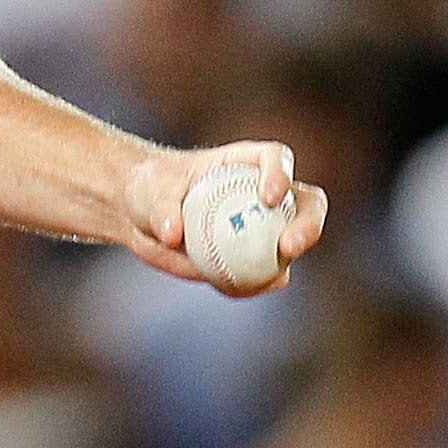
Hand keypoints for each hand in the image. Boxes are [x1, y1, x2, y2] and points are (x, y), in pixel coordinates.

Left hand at [121, 139, 327, 293]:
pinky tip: (237, 289)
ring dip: (288, 261)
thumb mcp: (149, 192)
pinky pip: (259, 274)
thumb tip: (173, 235)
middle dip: (307, 224)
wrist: (139, 216)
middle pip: (305, 203)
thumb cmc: (149, 189)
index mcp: (246, 162)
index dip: (281, 174)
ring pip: (291, 242)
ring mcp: (263, 226)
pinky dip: (252, 284)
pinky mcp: (251, 257)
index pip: (275, 159)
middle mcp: (265, 192)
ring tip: (274, 278)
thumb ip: (162, 210)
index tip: (270, 196)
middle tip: (289, 246)